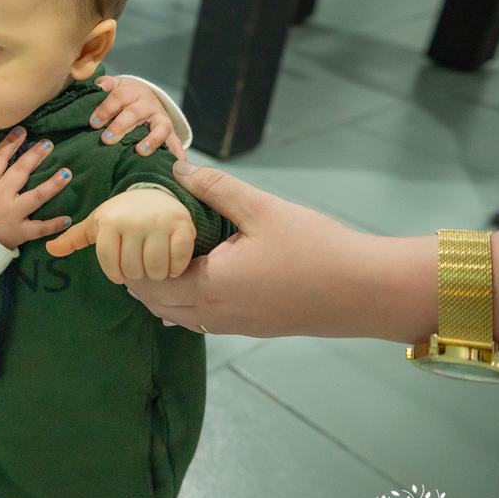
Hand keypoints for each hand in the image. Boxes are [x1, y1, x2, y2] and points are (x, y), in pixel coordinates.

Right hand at [0, 126, 71, 249]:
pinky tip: (69, 219)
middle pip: (21, 171)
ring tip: (66, 173)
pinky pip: (40, 228)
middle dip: (35, 156)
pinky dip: (54, 225)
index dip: (10, 143)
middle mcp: (2, 196)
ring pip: (37, 196)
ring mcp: (13, 214)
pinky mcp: (20, 232)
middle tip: (48, 144)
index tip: (22, 131)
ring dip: (53, 184)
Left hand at [45, 188, 194, 282]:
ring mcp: (160, 223)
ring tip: (153, 264)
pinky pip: (179, 261)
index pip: (110, 263)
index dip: (115, 273)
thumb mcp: (97, 222)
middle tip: (139, 263)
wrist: (157, 191)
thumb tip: (49, 249)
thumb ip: (74, 237)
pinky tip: (170, 262)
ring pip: (155, 269)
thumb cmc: (123, 212)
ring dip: (155, 274)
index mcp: (110, 221)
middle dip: (136, 273)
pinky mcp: (183, 227)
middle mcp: (134, 221)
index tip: (120, 272)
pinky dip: (175, 268)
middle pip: (133, 269)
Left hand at [91, 75, 186, 159]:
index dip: (106, 109)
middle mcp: (149, 104)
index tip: (93, 123)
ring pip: (161, 127)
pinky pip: (175, 143)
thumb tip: (99, 85)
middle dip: (120, 126)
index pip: (118, 96)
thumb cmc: (124, 95)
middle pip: (135, 113)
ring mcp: (161, 118)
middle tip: (106, 139)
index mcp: (133, 91)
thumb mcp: (116, 85)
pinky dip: (177, 153)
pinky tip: (177, 163)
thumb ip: (106, 85)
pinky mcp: (170, 132)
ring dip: (152, 139)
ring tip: (140, 151)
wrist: (145, 96)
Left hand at [122, 161, 380, 337]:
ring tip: (162, 255)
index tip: (131, 230)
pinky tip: (195, 275)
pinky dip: (186, 301)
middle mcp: (213, 314)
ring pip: (177, 315)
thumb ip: (215, 188)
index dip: (133, 258)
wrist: (366, 291)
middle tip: (139, 241)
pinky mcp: (250, 329)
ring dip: (163, 291)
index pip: (148, 280)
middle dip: (141, 275)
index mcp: (209, 286)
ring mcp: (231, 327)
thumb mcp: (262, 208)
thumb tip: (178, 168)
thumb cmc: (316, 248)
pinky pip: (200, 320)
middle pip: (155, 302)